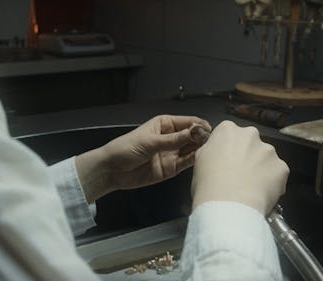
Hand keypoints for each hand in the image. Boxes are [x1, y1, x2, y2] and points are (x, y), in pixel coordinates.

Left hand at [75, 115, 210, 202]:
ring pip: (192, 149)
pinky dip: (194, 161)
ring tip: (208, 149)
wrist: (112, 170)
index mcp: (164, 124)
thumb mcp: (149, 142)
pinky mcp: (171, 168)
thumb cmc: (125, 149)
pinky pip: (186, 163)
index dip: (198, 125)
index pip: (187, 122)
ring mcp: (172, 153)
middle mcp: (171, 138)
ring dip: (200, 149)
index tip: (207, 130)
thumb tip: (192, 133)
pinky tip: (200, 158)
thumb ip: (173, 140)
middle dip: (201, 137)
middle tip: (210, 141)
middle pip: (192, 136)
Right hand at [191, 121, 288, 214]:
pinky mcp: (282, 167)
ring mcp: (269, 150)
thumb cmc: (209, 184)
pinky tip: (261, 194)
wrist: (230, 205)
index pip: (228, 133)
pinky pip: (277, 174)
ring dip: (261, 168)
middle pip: (250, 143)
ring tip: (251, 187)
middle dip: (247, 155)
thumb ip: (211, 152)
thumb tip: (217, 155)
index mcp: (228, 130)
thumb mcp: (199, 162)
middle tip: (239, 174)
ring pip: (266, 158)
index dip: (227, 148)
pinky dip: (272, 182)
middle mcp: (251, 135)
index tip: (226, 160)